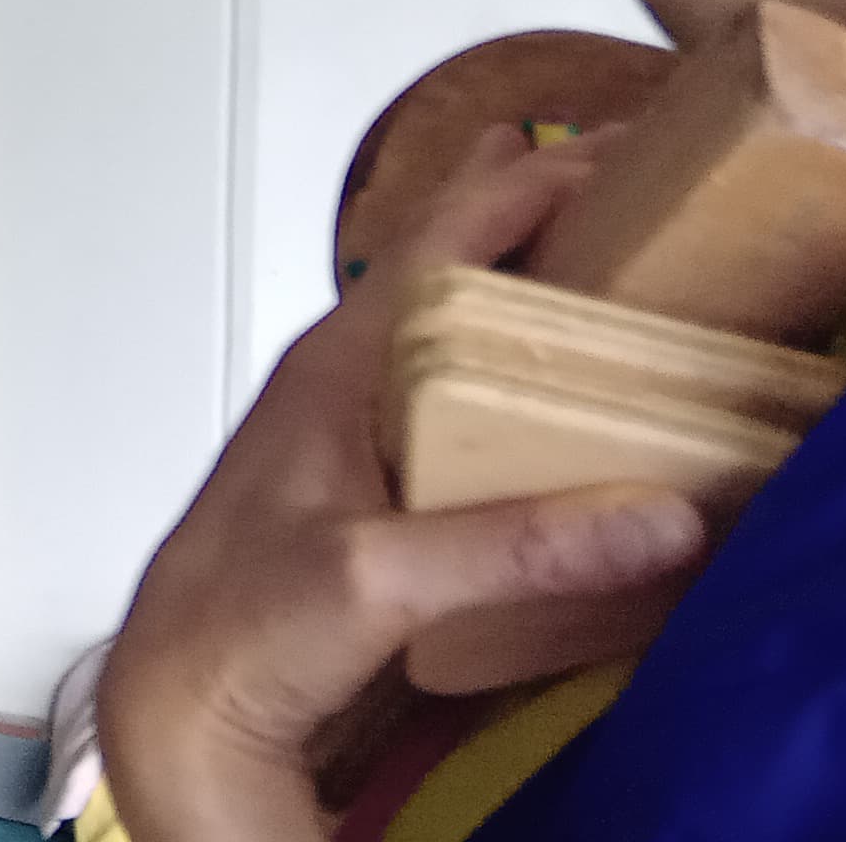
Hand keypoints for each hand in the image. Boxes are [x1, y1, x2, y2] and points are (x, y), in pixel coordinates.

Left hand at [101, 125, 706, 838]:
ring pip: (453, 326)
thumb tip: (662, 514)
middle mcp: (349, 379)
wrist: (182, 699)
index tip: (620, 146)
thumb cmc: (240, 626)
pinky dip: (514, 361)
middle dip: (529, 208)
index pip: (442, 242)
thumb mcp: (374, 581)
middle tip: (623, 163)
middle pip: (451, 266)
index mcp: (337, 366)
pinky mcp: (377, 486)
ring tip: (596, 238)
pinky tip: (555, 377)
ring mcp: (360, 429)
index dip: (526, 184)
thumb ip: (508, 547)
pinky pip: (458, 395)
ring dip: (523, 280)